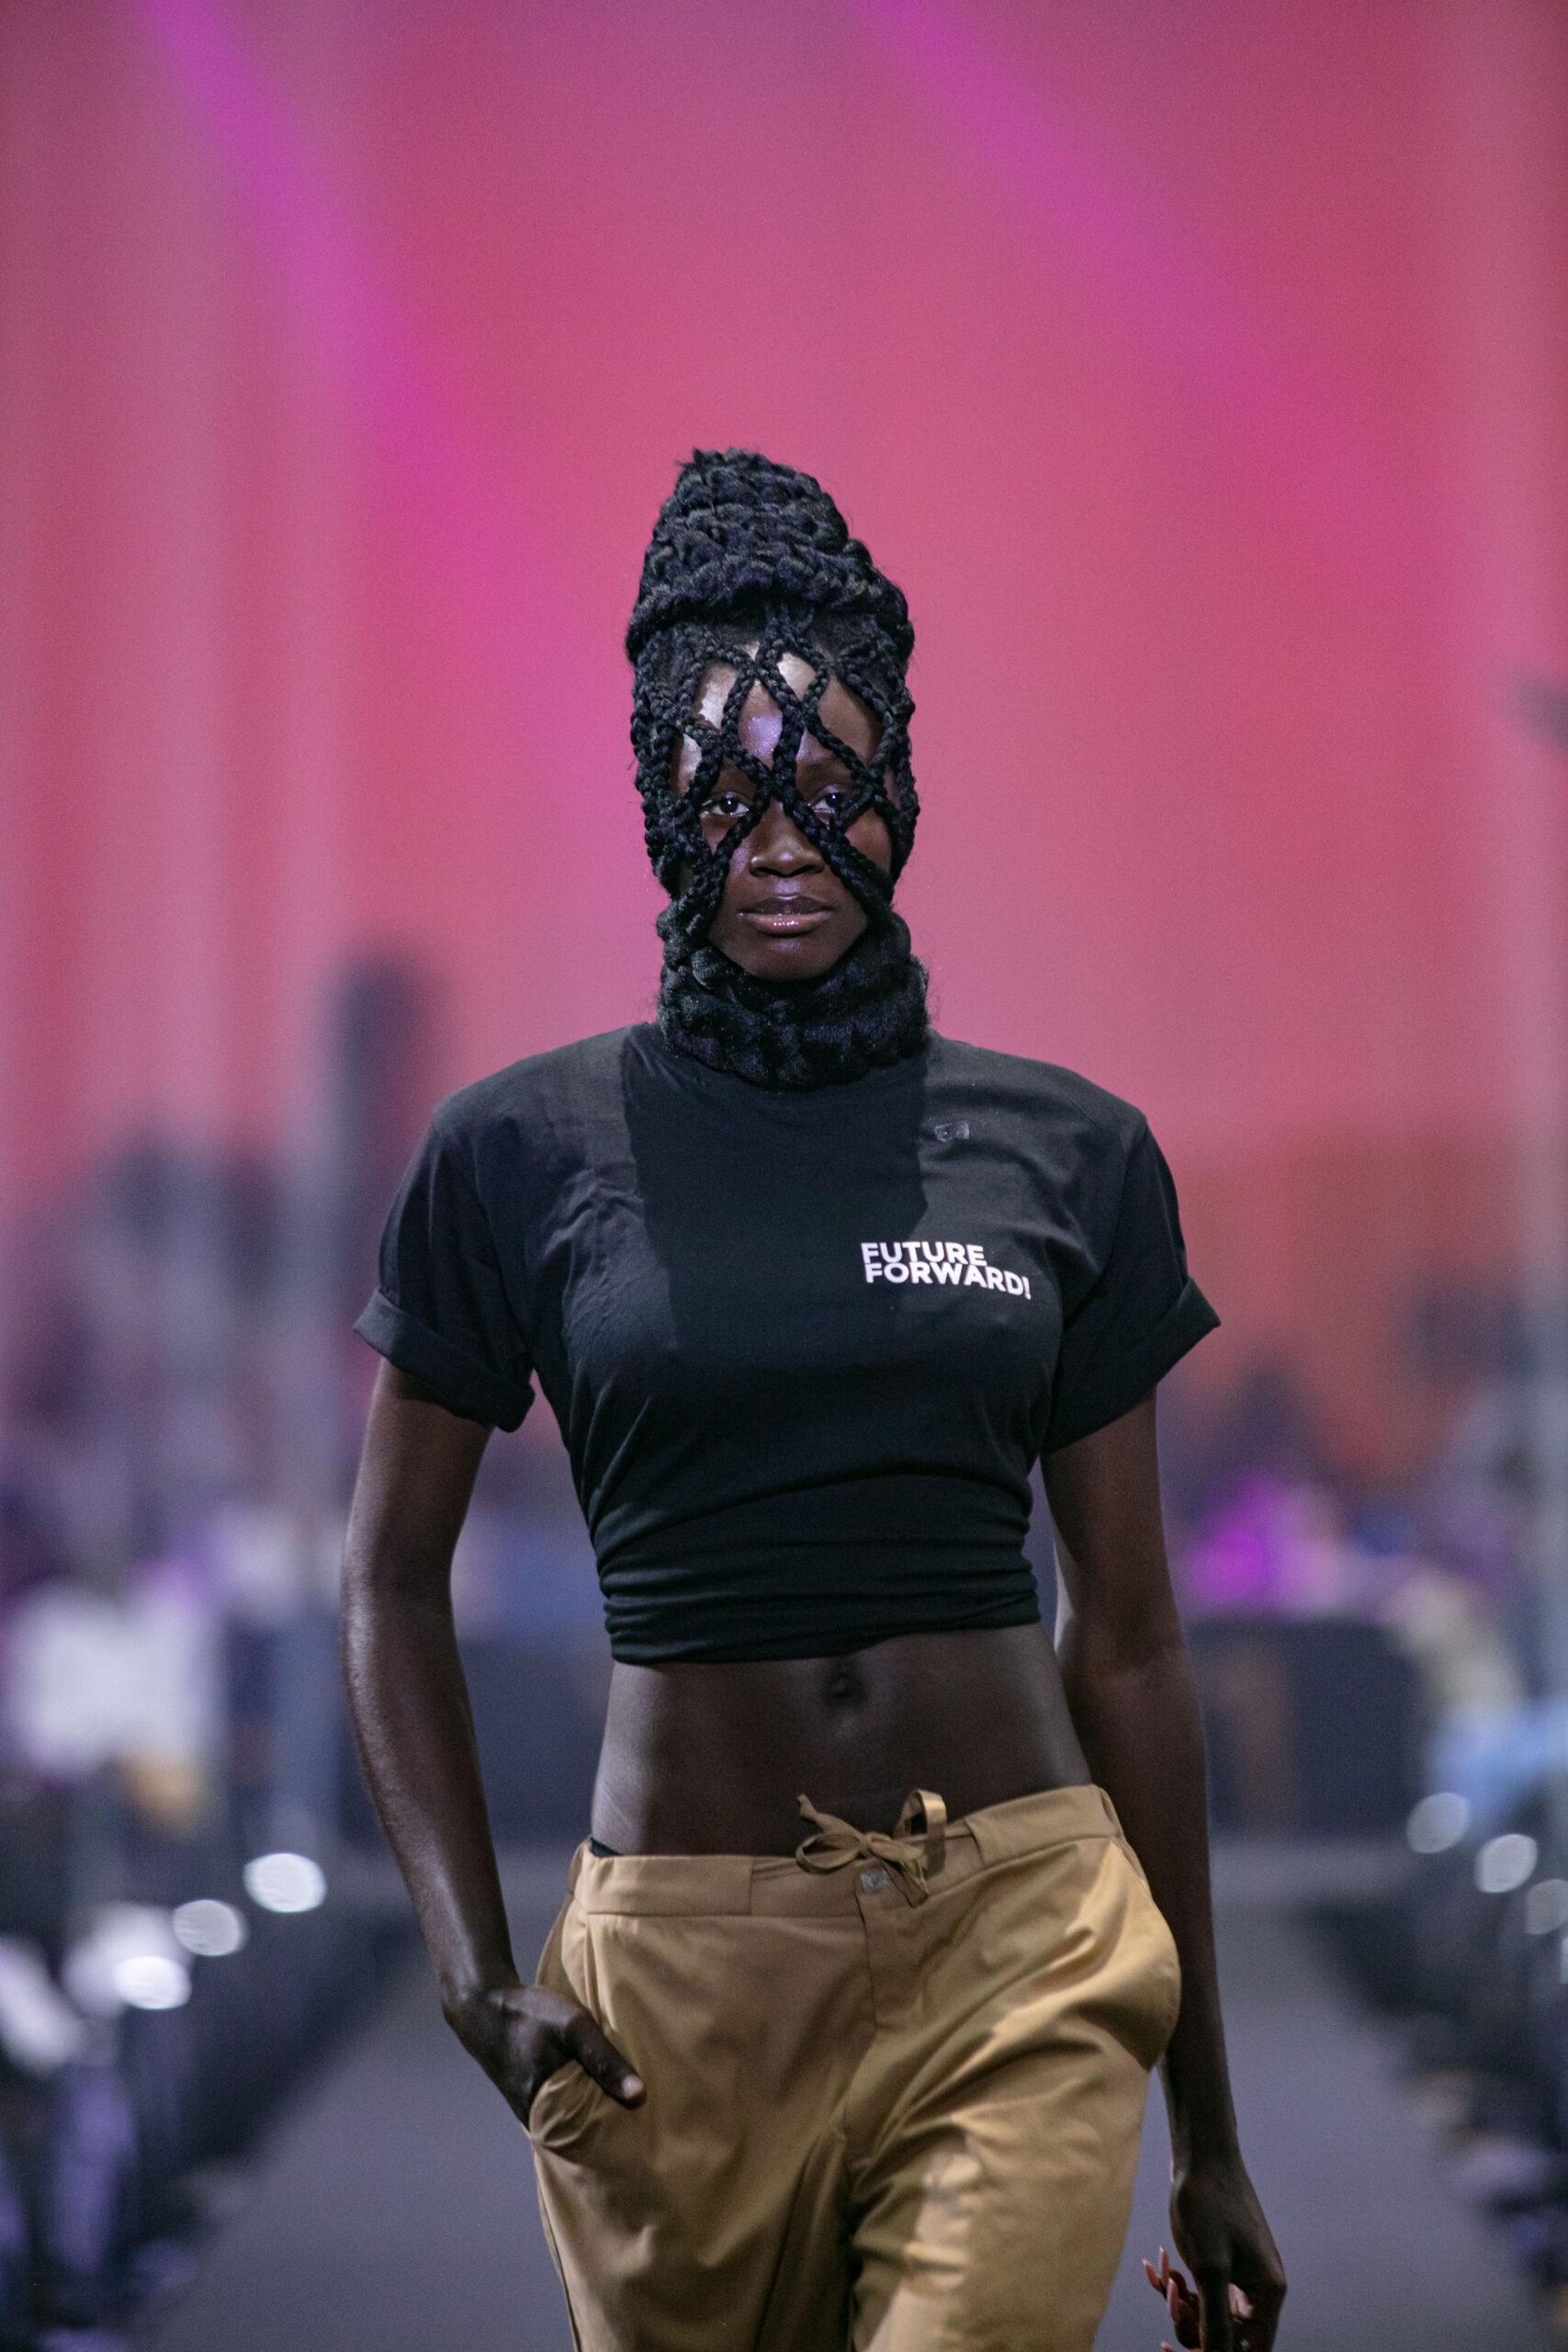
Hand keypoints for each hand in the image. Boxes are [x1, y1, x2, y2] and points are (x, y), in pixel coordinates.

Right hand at [444, 1981, 644, 2128]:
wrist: (483, 2009)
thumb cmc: (530, 2016)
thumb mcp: (573, 2028)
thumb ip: (605, 2060)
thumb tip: (640, 2097)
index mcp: (552, 2112)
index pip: (597, 2139)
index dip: (622, 2136)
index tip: (651, 2135)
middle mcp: (542, 2121)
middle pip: (586, 2133)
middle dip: (613, 2129)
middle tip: (649, 2126)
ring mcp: (534, 2113)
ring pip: (574, 2123)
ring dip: (597, 2116)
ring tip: (632, 2112)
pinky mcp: (530, 2102)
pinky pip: (563, 2112)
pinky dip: (581, 2106)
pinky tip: (601, 2096)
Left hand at [1142, 2155, 1283, 2350]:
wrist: (1201, 2155)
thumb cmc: (1208, 2204)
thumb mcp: (1209, 2267)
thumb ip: (1216, 2321)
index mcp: (1266, 2294)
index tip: (1176, 2347)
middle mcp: (1259, 2290)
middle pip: (1227, 2338)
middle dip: (1194, 2324)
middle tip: (1172, 2296)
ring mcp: (1240, 2275)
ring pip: (1210, 2315)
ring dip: (1182, 2304)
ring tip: (1164, 2276)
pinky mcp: (1221, 2263)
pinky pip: (1202, 2292)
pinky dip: (1180, 2287)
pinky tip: (1162, 2266)